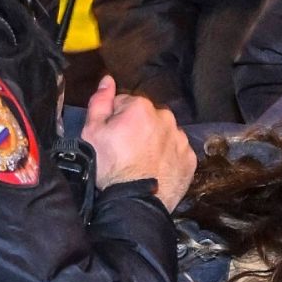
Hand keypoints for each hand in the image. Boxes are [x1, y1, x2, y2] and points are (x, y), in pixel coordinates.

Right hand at [82, 75, 196, 210]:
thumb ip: (100, 101)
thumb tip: (107, 79)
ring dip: (154, 141)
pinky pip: (176, 151)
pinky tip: (155, 169)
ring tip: (141, 161)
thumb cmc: (109, 167)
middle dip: (137, 128)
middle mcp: (166, 118)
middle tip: (125, 151)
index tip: (111, 137)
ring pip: (163, 133)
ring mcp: (180, 138)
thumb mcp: (92, 132)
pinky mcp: (189, 158)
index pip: (124, 104)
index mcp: (141, 107)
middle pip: (147, 117)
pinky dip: (168, 157)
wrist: (133, 202)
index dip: (114, 120)